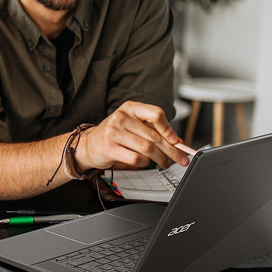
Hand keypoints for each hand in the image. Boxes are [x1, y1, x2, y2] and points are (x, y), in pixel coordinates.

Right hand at [74, 101, 189, 171]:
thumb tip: (179, 142)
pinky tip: (146, 163)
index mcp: (130, 108)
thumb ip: (154, 131)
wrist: (90, 144)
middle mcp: (122, 117)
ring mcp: (114, 132)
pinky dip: (145, 163)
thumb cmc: (115, 134)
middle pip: (154, 136)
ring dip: (160, 159)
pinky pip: (136, 158)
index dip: (169, 129)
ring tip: (165, 163)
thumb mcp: (134, 126)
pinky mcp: (110, 148)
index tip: (177, 141)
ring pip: (147, 148)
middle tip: (181, 158)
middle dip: (171, 150)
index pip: (156, 114)